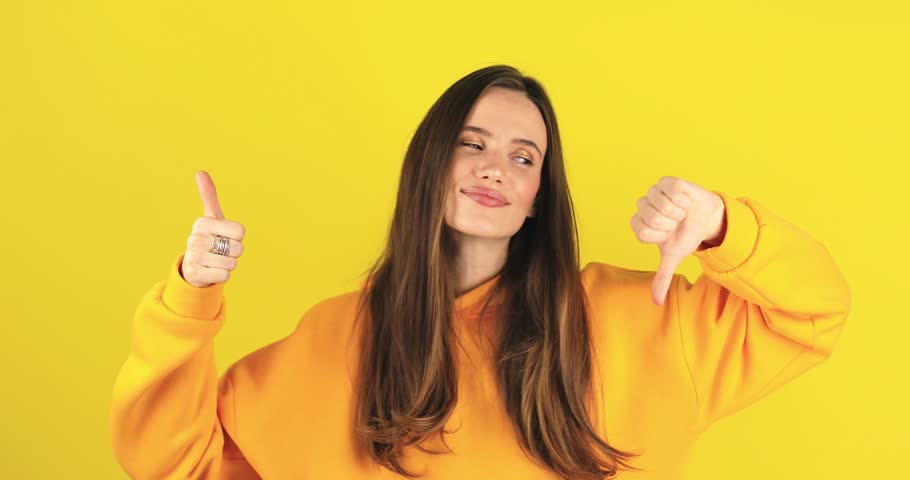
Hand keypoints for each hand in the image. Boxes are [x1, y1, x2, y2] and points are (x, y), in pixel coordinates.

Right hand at [180, 171, 245, 287]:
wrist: (193, 266)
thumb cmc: (209, 238)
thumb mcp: (211, 217)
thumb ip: (209, 195)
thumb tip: (200, 172)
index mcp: (203, 222)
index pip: (240, 232)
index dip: (237, 237)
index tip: (225, 236)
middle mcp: (196, 238)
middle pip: (238, 249)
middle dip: (234, 253)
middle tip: (221, 250)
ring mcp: (194, 256)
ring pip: (232, 263)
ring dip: (228, 265)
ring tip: (216, 260)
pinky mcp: (195, 273)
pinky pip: (224, 276)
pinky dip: (222, 276)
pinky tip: (212, 271)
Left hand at [630, 176, 725, 304]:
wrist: (706, 218)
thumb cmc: (686, 235)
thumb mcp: (674, 257)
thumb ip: (662, 277)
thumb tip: (656, 302)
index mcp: (640, 225)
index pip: (642, 231)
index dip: (660, 234)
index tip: (669, 234)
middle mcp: (644, 207)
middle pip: (649, 216)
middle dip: (669, 222)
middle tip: (677, 222)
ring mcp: (654, 192)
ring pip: (660, 203)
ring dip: (677, 211)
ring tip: (682, 212)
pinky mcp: (667, 182)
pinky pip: (672, 190)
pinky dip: (683, 199)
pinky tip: (686, 202)